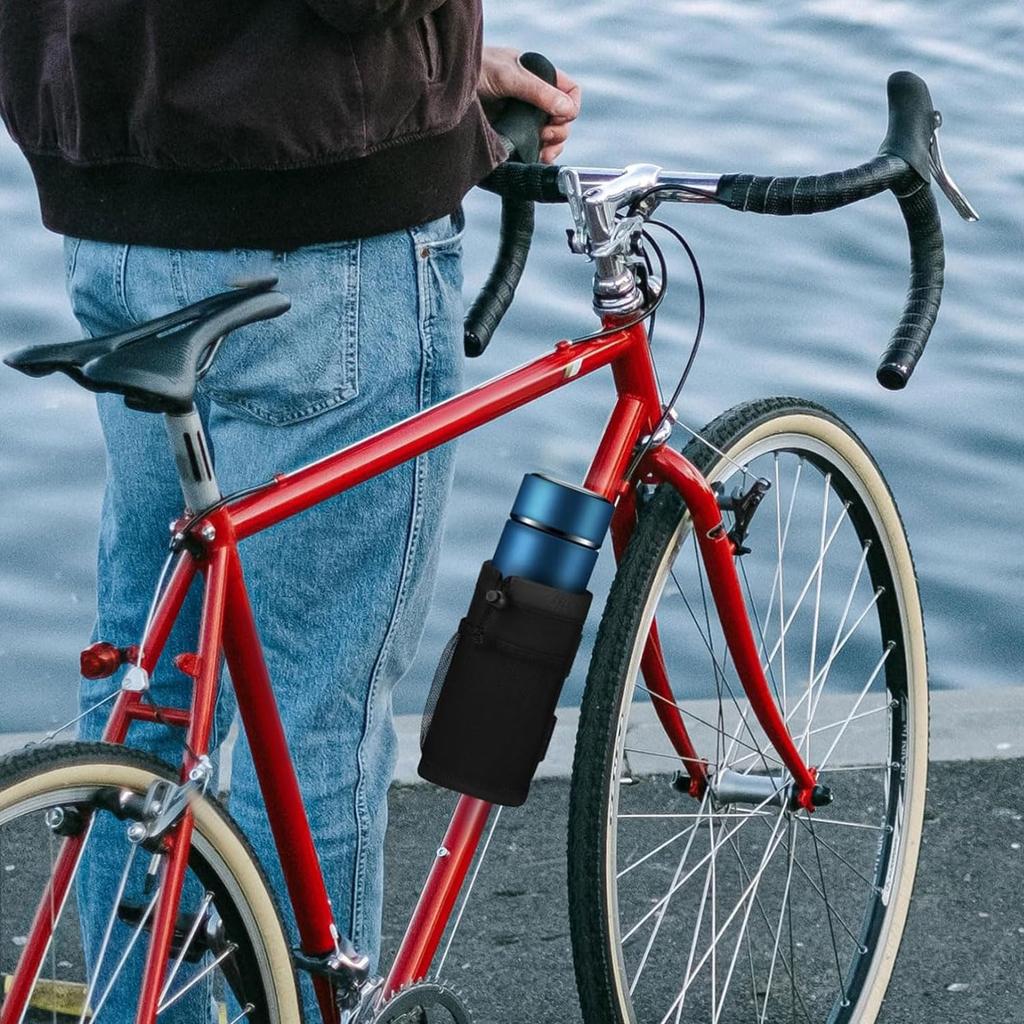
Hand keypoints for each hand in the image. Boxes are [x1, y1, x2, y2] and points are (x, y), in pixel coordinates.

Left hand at [478, 46, 580, 162]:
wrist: (443, 90)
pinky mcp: (510, 138)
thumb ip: (537, 91)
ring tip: (540, 152)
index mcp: (537, 78)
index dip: (570, 107)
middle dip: (559, 132)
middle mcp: (532, 100)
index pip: (569, 92)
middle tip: (544, 137)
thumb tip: (567, 109)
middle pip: (562, 120)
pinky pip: (531, 151)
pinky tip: (532, 159)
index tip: (558, 118)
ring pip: (549, 139)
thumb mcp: (506, 76)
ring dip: (550, 148)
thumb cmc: (473, 70)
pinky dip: (536, 157)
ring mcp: (521, 120)